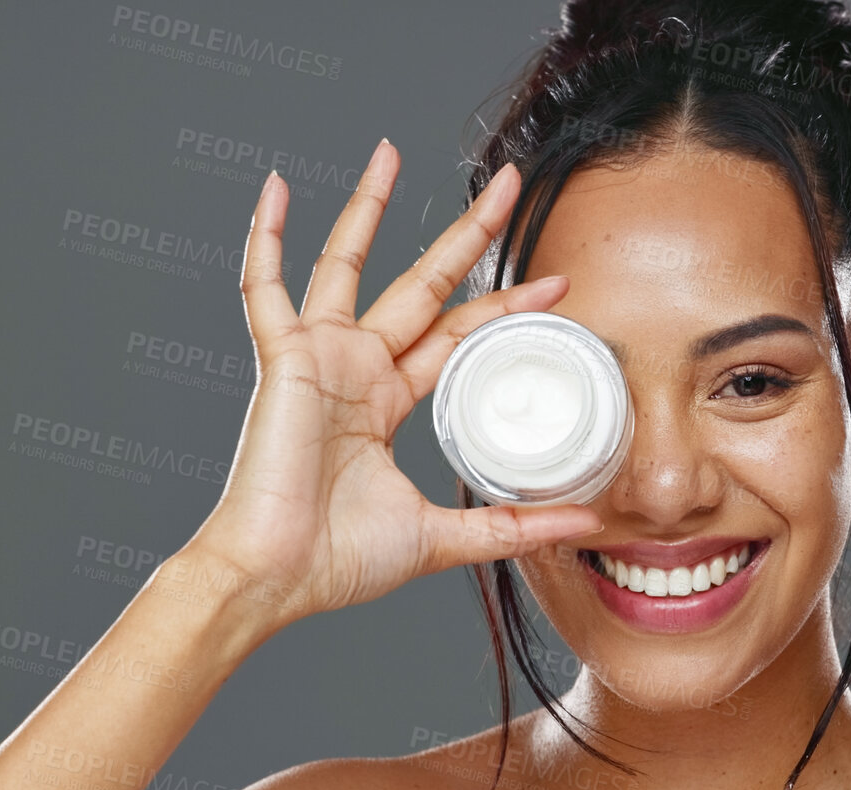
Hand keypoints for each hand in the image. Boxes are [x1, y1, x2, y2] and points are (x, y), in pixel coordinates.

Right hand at [182, 141, 601, 626]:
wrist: (276, 575)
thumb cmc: (337, 560)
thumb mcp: (444, 537)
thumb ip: (512, 527)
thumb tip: (585, 523)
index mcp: (387, 404)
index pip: (458, 337)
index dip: (505, 309)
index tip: (554, 284)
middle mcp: (355, 370)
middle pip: (422, 285)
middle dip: (466, 235)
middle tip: (507, 186)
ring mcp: (316, 358)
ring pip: (347, 264)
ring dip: (367, 208)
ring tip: (390, 153)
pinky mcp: (282, 360)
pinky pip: (265, 288)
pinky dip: (266, 239)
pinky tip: (274, 189)